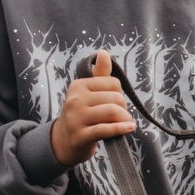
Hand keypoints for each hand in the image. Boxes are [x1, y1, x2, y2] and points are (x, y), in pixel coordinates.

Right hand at [49, 49, 135, 166]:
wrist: (64, 141)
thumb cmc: (82, 113)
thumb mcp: (88, 93)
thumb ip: (99, 74)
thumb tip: (104, 52)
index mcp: (78, 85)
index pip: (113, 83)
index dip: (119, 93)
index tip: (115, 102)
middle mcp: (75, 100)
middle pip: (115, 98)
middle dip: (123, 107)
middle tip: (121, 115)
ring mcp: (76, 119)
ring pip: (112, 112)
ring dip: (125, 119)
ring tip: (125, 123)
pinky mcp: (81, 136)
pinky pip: (106, 130)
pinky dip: (122, 129)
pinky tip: (130, 128)